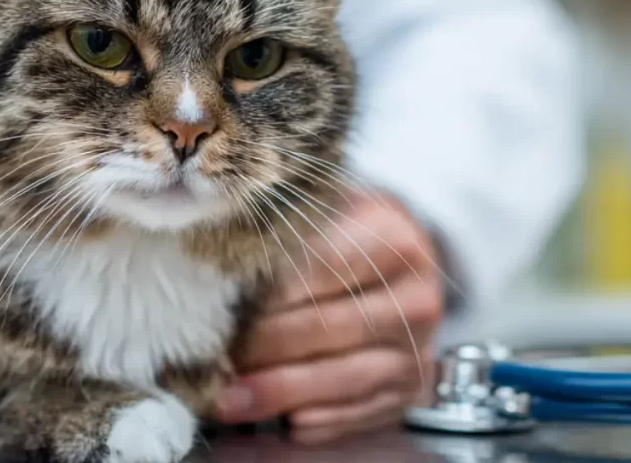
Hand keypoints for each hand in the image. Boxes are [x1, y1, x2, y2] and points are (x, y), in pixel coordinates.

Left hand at [213, 192, 444, 443]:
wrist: (409, 266)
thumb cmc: (354, 234)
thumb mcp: (329, 210)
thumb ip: (287, 233)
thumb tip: (224, 274)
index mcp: (395, 240)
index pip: (322, 266)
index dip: (270, 290)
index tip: (223, 305)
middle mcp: (414, 298)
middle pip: (327, 327)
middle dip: (263, 346)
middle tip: (214, 356)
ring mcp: (415, 350)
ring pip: (340, 378)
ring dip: (278, 392)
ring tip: (229, 399)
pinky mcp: (409, 391)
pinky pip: (357, 413)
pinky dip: (313, 420)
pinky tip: (275, 418)